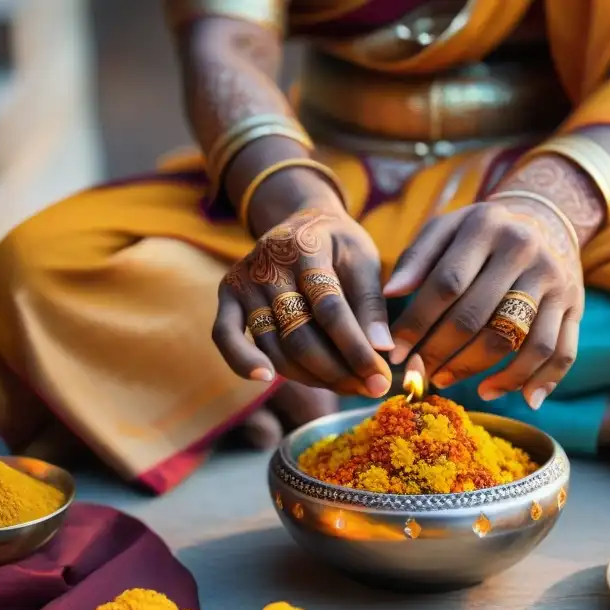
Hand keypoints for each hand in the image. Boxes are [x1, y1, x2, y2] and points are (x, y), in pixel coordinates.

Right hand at [213, 206, 393, 396]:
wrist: (300, 219)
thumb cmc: (339, 245)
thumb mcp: (364, 260)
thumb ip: (371, 305)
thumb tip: (383, 350)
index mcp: (306, 247)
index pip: (330, 309)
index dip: (356, 349)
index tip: (381, 378)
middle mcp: (268, 263)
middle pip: (300, 335)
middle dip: (339, 370)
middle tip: (371, 389)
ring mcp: (244, 279)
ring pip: (274, 345)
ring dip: (311, 377)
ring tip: (347, 387)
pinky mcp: (228, 294)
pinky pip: (225, 336)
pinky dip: (242, 361)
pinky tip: (266, 379)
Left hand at [384, 197, 583, 407]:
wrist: (543, 223)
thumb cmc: (478, 236)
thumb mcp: (445, 230)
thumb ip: (416, 259)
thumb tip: (391, 294)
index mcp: (486, 226)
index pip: (446, 284)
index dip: (417, 324)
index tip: (395, 353)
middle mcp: (524, 250)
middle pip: (477, 317)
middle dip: (440, 353)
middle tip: (418, 373)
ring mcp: (553, 279)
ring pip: (516, 340)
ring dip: (480, 371)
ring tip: (449, 381)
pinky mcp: (575, 304)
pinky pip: (560, 352)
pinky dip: (541, 380)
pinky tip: (522, 398)